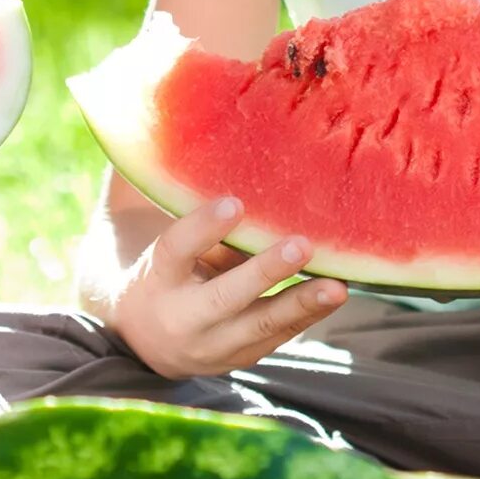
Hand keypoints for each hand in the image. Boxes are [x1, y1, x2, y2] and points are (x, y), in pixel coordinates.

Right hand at [103, 197, 346, 378]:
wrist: (141, 341)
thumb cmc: (158, 266)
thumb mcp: (149, 237)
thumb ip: (166, 193)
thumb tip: (174, 120)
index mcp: (155, 279)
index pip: (175, 251)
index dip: (202, 228)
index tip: (234, 204)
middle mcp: (181, 318)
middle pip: (223, 298)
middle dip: (264, 274)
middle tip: (301, 246)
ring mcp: (213, 345)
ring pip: (259, 327)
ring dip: (301, 305)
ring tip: (338, 286)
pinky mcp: (241, 358)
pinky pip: (278, 338)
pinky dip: (307, 315)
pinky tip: (336, 292)